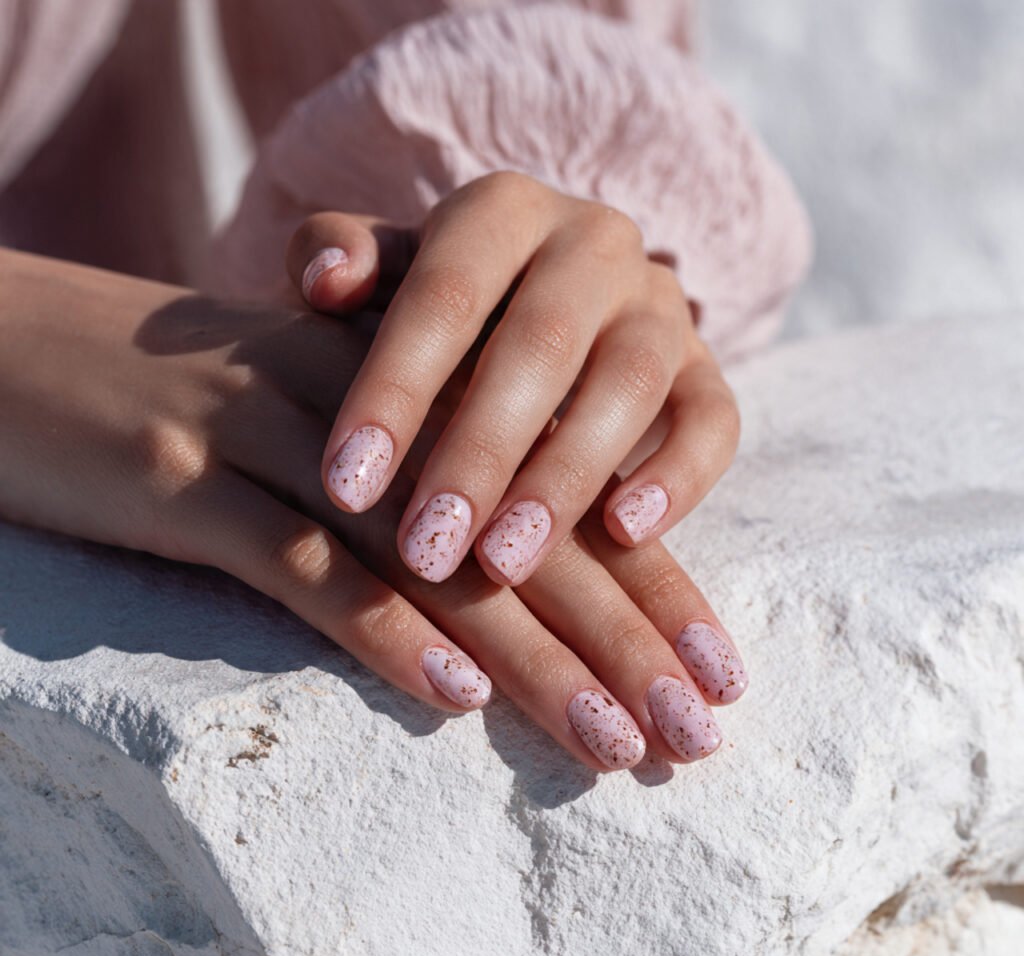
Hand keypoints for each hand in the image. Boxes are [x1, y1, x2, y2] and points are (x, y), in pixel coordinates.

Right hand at [0, 248, 746, 770]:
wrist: (18, 343)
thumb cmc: (184, 397)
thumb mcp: (320, 418)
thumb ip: (416, 474)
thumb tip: (501, 588)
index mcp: (412, 380)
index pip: (558, 486)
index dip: (649, 577)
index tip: (716, 666)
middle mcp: (362, 398)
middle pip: (523, 525)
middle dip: (624, 631)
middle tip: (698, 724)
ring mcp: (271, 431)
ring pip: (433, 552)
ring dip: (533, 655)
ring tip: (614, 739)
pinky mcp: (186, 478)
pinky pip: (303, 563)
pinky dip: (384, 629)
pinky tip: (454, 694)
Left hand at [286, 171, 740, 586]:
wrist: (540, 305)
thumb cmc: (442, 305)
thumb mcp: (383, 272)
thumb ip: (340, 261)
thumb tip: (323, 281)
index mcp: (503, 210)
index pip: (447, 292)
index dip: (394, 389)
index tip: (346, 486)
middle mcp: (594, 242)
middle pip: (543, 343)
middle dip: (481, 453)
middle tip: (428, 549)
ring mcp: (661, 305)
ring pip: (631, 383)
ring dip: (568, 478)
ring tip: (504, 562)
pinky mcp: (706, 369)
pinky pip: (716, 420)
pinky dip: (679, 478)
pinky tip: (624, 536)